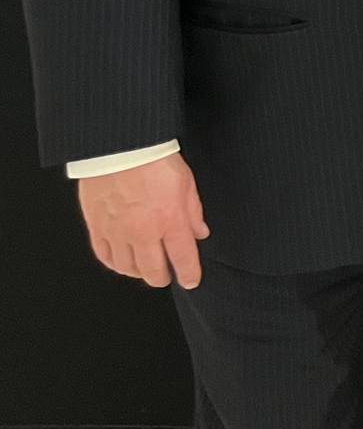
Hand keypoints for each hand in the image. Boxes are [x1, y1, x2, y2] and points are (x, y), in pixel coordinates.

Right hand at [77, 153, 208, 289]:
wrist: (119, 147)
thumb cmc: (154, 159)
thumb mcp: (186, 183)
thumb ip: (193, 212)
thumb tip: (199, 233)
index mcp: (170, 221)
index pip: (183, 258)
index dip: (189, 274)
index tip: (191, 281)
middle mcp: (143, 232)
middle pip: (153, 271)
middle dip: (163, 278)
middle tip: (167, 275)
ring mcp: (117, 232)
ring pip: (128, 268)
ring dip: (139, 273)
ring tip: (146, 269)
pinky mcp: (97, 227)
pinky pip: (105, 257)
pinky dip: (115, 264)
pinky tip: (122, 263)